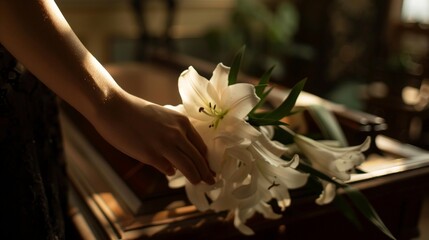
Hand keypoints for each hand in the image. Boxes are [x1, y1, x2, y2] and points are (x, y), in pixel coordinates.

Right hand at [91, 91, 214, 184]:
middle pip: (198, 158)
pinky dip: (170, 172)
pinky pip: (167, 168)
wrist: (113, 108)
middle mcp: (177, 134)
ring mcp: (165, 145)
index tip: (209, 167)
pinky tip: (170, 174)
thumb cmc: (136, 111)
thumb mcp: (163, 117)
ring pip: (188, 167)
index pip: (201, 145)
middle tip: (211, 180)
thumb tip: (177, 153)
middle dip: (206, 172)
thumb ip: (174, 133)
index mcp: (182, 122)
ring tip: (198, 182)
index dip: (206, 159)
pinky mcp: (151, 155)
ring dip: (195, 177)